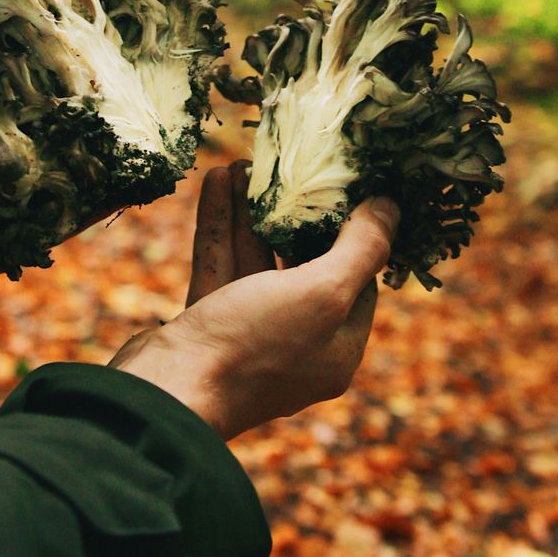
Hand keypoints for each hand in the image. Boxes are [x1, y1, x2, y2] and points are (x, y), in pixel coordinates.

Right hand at [110, 163, 398, 439]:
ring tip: (245, 164)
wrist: (167, 392)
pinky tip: (217, 181)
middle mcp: (297, 345)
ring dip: (252, 213)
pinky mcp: (208, 325)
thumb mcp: (323, 292)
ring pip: (257, 262)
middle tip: (293, 170)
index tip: (346, 190)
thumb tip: (391, 207)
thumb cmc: (254, 345)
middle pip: (303, 268)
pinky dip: (221, 225)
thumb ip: (361, 248)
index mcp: (336, 349)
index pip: (357, 285)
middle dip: (294, 216)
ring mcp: (249, 336)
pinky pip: (221, 266)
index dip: (354, 236)